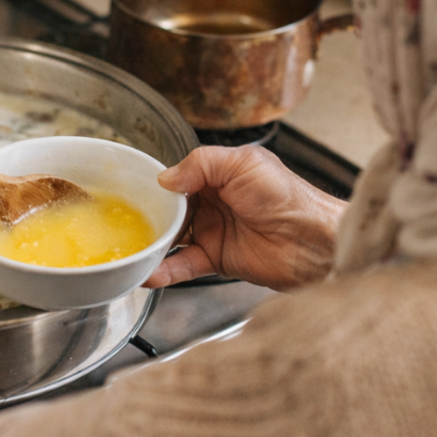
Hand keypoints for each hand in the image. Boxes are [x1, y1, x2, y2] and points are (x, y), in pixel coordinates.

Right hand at [145, 146, 346, 291]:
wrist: (311, 241)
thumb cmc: (289, 197)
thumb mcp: (243, 164)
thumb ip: (202, 164)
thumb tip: (167, 177)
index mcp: (220, 174)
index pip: (179, 177)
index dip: (158, 183)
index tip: (132, 189)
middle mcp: (215, 202)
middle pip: (171, 209)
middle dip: (149, 215)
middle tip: (124, 221)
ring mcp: (215, 231)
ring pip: (174, 238)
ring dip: (153, 244)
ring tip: (130, 250)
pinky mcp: (218, 259)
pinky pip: (185, 265)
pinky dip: (166, 270)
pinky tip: (150, 272)